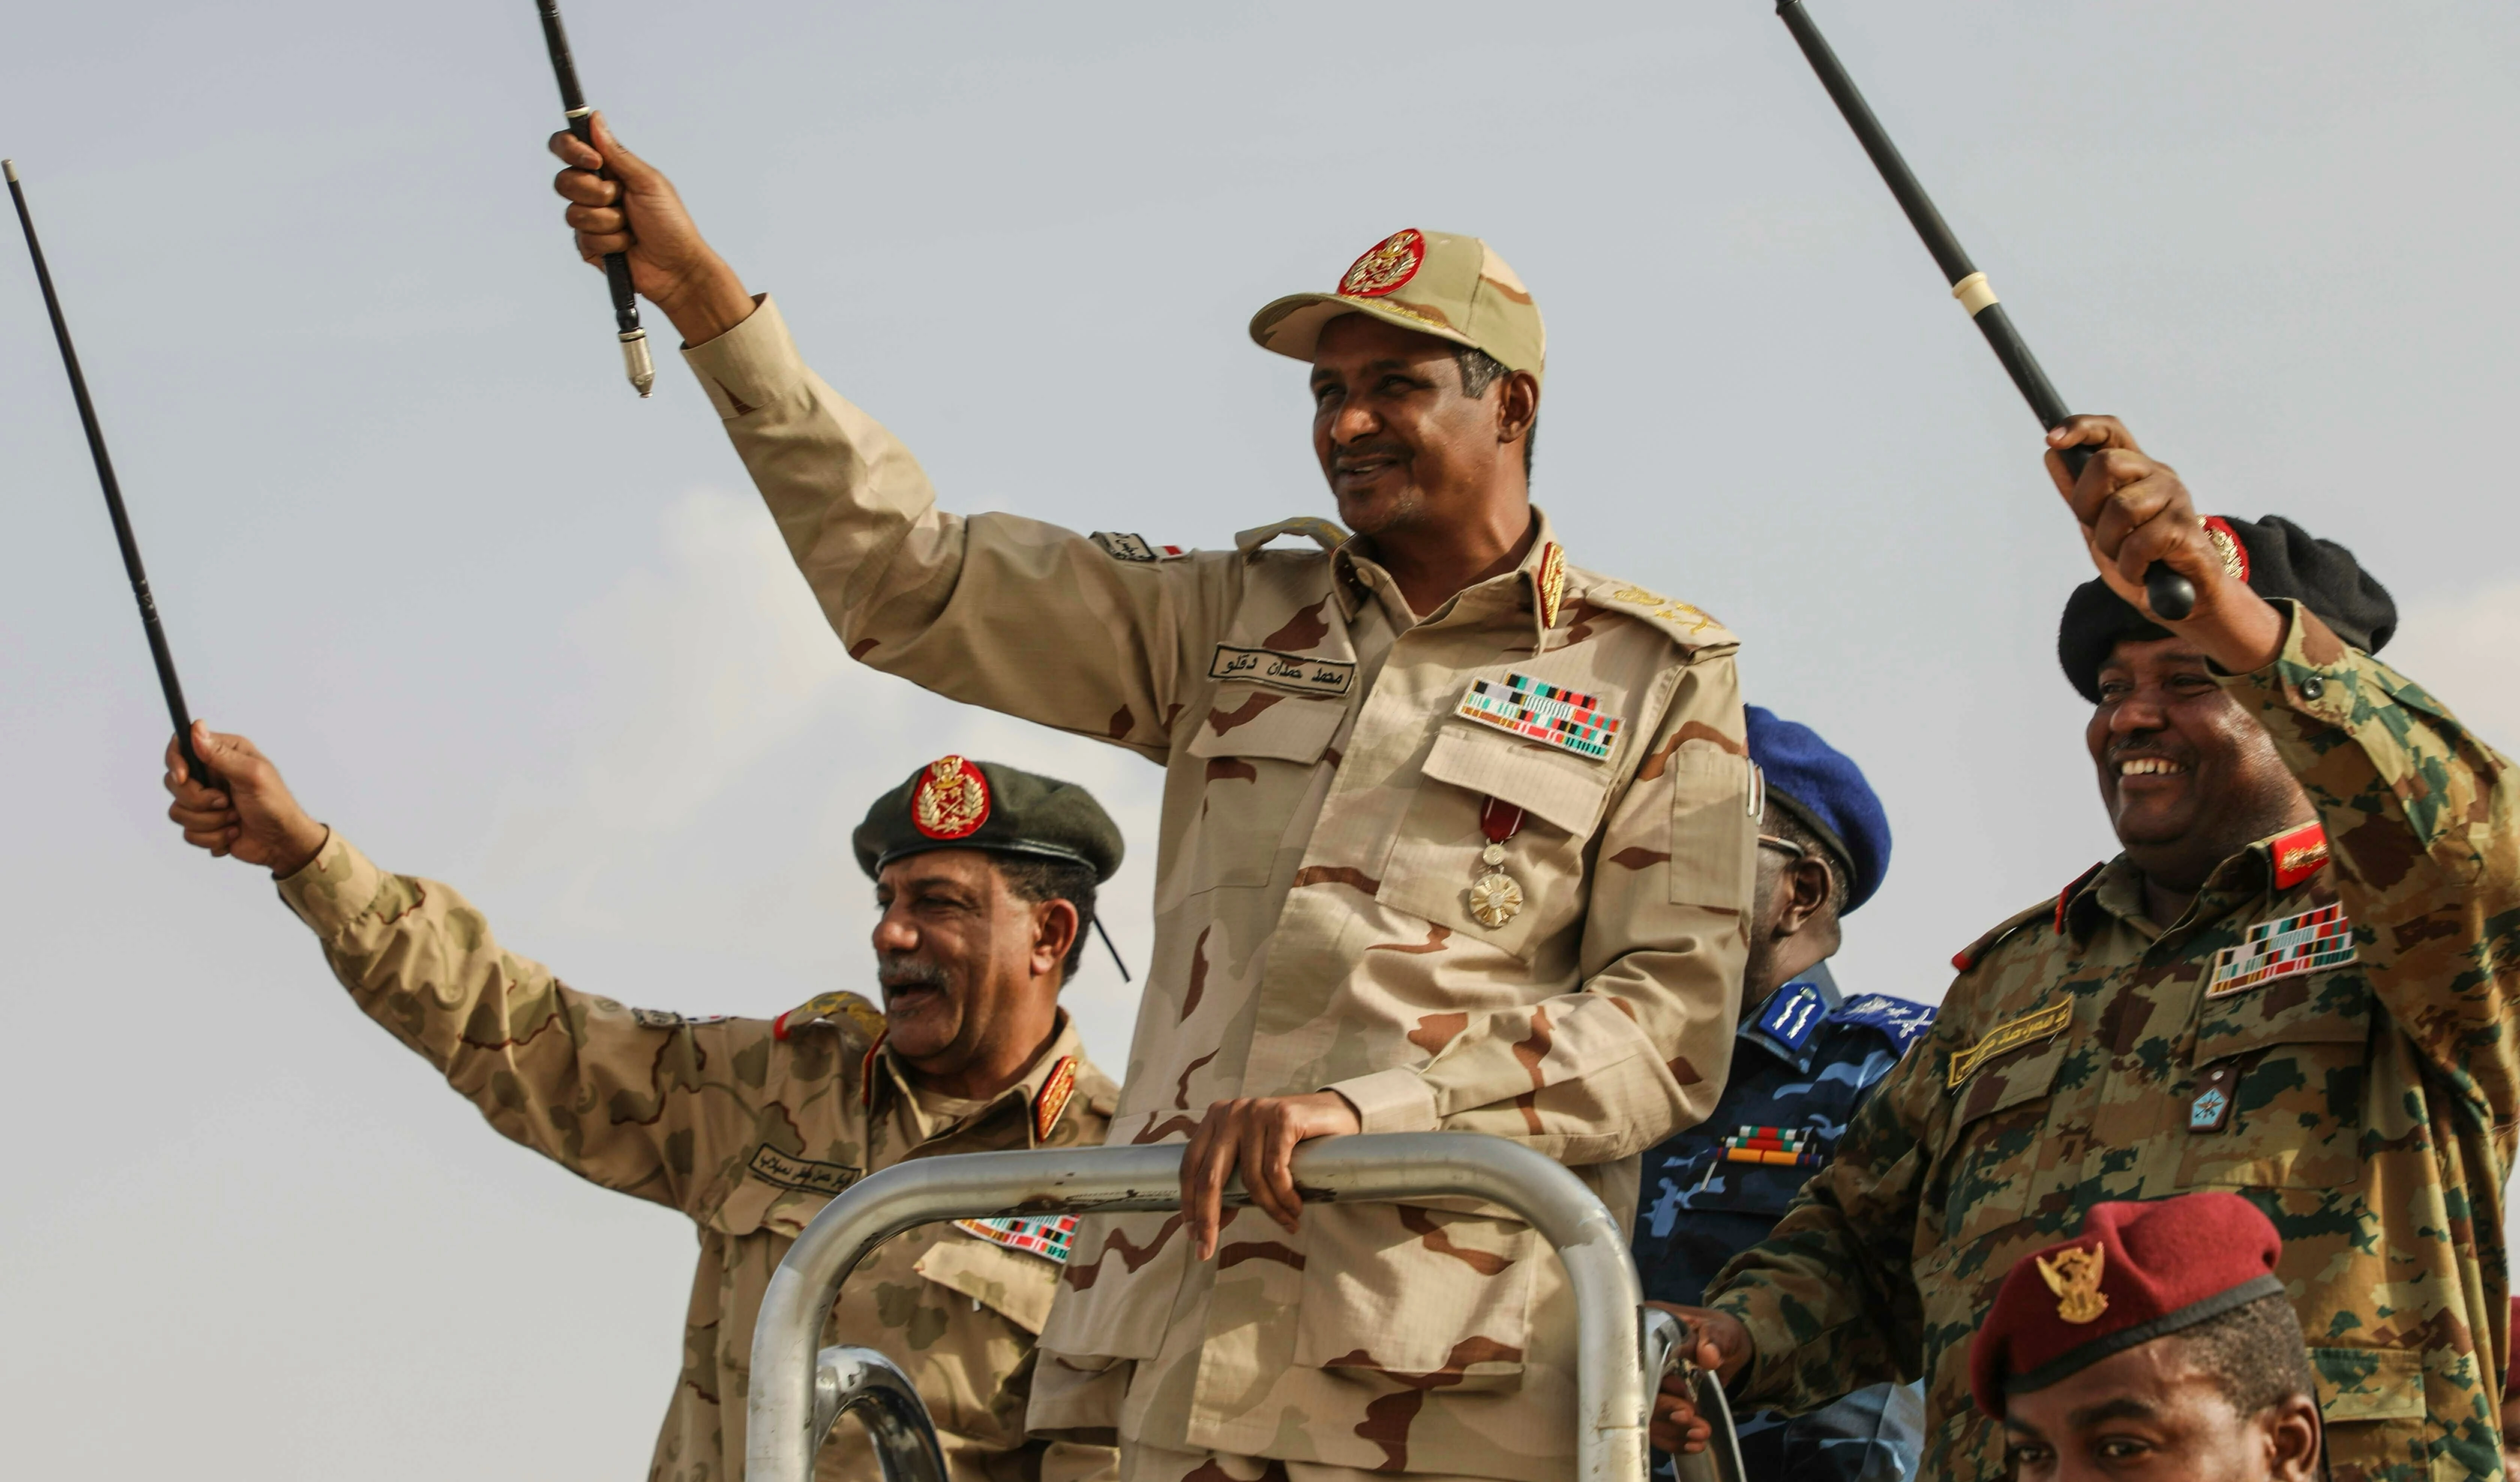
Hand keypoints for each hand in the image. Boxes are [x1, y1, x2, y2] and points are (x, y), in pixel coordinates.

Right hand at [163, 722, 328, 874]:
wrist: (282, 842)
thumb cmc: (275, 804)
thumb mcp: (252, 775)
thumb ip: (221, 754)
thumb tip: (196, 728)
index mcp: (223, 754)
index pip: (181, 747)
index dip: (176, 763)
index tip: (184, 778)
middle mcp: (210, 775)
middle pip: (174, 784)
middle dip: (200, 800)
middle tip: (227, 802)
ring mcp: (205, 801)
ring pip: (179, 812)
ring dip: (210, 821)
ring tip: (235, 819)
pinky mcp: (204, 824)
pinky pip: (189, 833)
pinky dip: (213, 838)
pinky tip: (233, 832)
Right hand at [548, 112, 755, 344]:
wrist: (678, 267)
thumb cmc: (671, 223)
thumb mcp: (647, 182)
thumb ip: (617, 153)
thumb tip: (594, 118)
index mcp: (608, 170)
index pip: (568, 148)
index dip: (571, 149)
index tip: (594, 161)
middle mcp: (594, 192)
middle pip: (564, 180)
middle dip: (595, 192)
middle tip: (621, 199)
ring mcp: (590, 220)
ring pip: (573, 212)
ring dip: (608, 220)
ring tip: (630, 227)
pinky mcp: (589, 246)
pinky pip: (583, 238)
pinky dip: (610, 241)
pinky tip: (627, 245)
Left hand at [1178, 1091, 1361, 1259]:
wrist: (1333, 1113)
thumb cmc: (1290, 1141)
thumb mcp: (1253, 1158)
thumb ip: (1232, 1182)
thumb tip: (1213, 1223)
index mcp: (1214, 1120)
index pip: (1190, 1166)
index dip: (1188, 1204)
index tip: (1192, 1236)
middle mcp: (1230, 1113)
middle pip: (1209, 1176)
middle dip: (1207, 1219)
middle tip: (1207, 1251)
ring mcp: (1256, 1112)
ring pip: (1250, 1178)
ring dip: (1269, 1210)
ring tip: (1288, 1223)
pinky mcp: (1283, 1116)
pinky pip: (1276, 1170)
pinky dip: (1285, 1197)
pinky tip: (1295, 1209)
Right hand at [1644, 1303, 1752, 1454]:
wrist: (1728, 1351)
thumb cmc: (1719, 1334)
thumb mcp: (1721, 1331)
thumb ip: (1715, 1341)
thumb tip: (1709, 1355)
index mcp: (1647, 1331)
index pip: (1637, 1360)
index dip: (1653, 1382)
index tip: (1680, 1393)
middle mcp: (1640, 1360)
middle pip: (1638, 1392)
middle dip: (1666, 1411)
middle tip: (1691, 1419)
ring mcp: (1649, 1385)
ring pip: (1647, 1416)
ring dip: (1673, 1431)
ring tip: (1701, 1435)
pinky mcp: (1660, 1404)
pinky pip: (1659, 1428)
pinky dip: (1675, 1440)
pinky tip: (1694, 1444)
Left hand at [2044, 416, 2284, 672]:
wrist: (2183, 599)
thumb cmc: (2141, 559)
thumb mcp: (2098, 525)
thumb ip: (2078, 493)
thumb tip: (2052, 454)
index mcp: (2137, 470)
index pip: (2111, 431)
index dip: (2081, 428)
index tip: (2052, 440)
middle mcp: (2158, 475)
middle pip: (2107, 464)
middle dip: (2087, 504)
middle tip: (2098, 531)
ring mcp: (2176, 498)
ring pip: (2120, 508)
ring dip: (2111, 544)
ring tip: (2126, 558)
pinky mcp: (2186, 527)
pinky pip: (2139, 544)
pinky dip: (2131, 567)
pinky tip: (2142, 572)